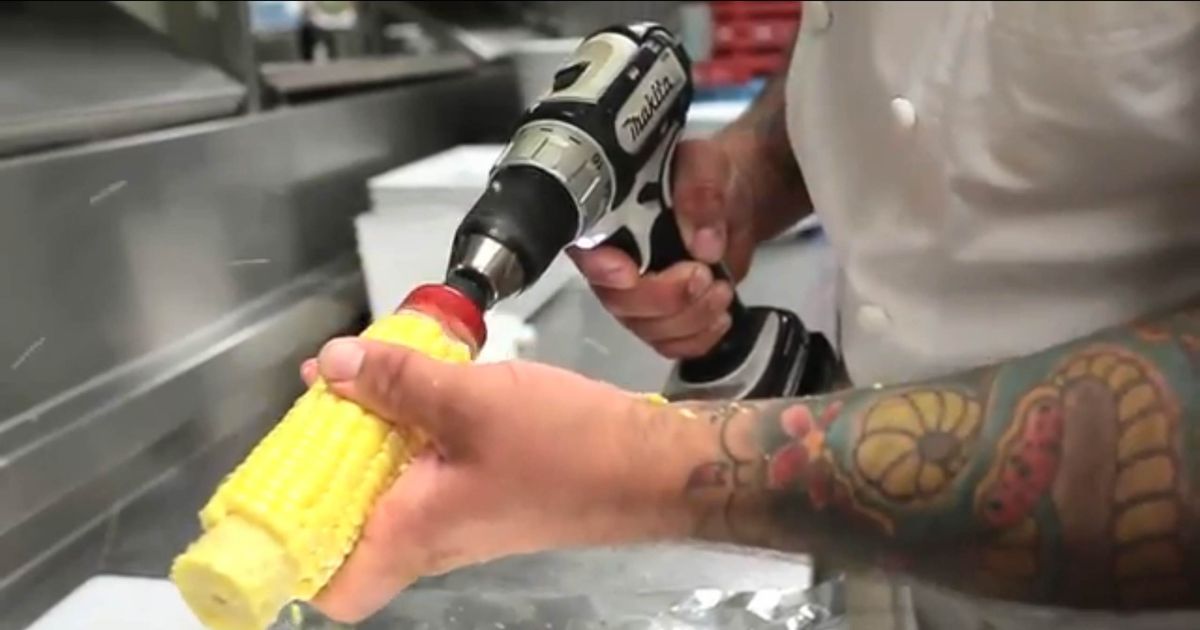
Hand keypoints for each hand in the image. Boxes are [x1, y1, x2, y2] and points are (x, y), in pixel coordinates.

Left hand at [298, 338, 695, 622]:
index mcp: (414, 533)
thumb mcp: (469, 400)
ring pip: (391, 501)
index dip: (294, 562)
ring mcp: (464, 524)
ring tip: (358, 389)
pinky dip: (410, 442)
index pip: (335, 592)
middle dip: (323, 476)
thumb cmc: (562, 446)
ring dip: (369, 449)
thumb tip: (329, 364)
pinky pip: (427, 481)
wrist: (650, 466)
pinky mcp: (489, 499)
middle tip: (315, 414)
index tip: (272, 504)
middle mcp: (432, 542)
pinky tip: (418, 393)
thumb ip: (397, 381)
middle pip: (352, 534)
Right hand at [568, 138, 758, 359]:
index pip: (587, 252)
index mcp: (608, 218)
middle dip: (666, 297)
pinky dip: (699, 338)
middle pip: (619, 302)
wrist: (733, 201)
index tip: (630, 272)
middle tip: (703, 275)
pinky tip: (719, 316)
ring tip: (721, 289)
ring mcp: (637, 295)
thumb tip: (703, 243)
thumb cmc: (707, 178)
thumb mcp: (706, 168)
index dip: (603, 270)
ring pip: (648, 329)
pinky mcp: (662, 318)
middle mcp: (613, 262)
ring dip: (691, 317)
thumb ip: (701, 195)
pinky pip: (671, 345)